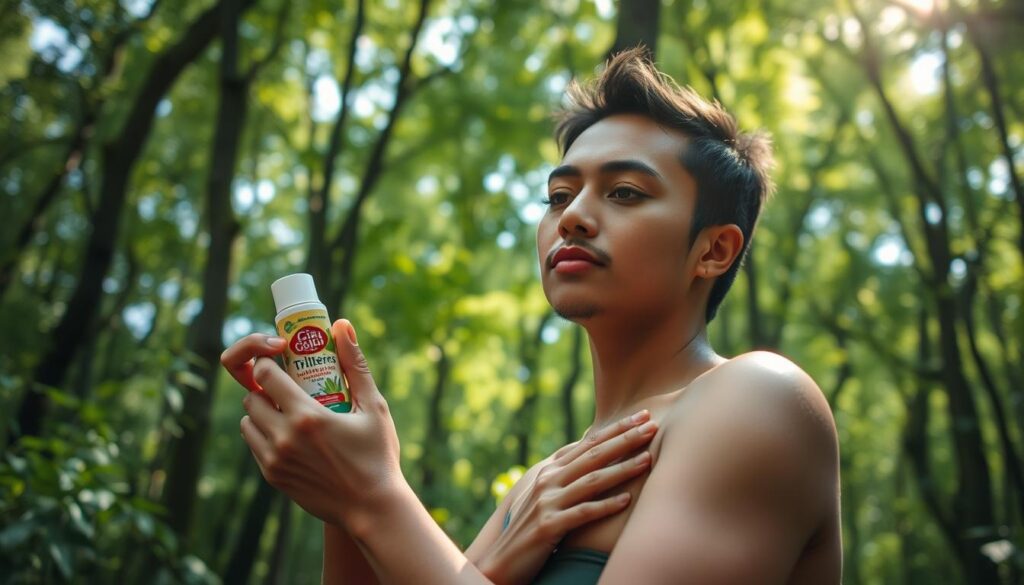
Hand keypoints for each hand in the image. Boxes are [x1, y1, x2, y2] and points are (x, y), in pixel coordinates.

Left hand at [221, 320, 401, 531]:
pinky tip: (290, 435)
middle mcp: (284, 438)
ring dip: (261, 413)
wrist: (371, 508)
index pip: (266, 375)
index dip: (272, 364)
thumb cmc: (378, 455)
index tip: (285, 362)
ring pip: (247, 422)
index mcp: (307, 416)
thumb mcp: (373, 407)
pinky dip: (264, 435)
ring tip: (289, 413)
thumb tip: (342, 325)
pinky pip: (254, 445)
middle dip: (267, 389)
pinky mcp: (272, 477)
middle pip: (251, 397)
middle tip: (290, 389)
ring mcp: (275, 460)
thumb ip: (355, 364)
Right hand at [478, 411, 656, 584]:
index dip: (616, 428)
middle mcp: (548, 480)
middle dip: (625, 439)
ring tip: (648, 459)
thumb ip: (565, 471)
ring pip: (592, 480)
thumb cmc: (531, 525)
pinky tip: (627, 501)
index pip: (588, 442)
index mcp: (550, 469)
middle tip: (652, 426)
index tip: (641, 416)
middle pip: (594, 455)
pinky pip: (583, 513)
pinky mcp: (549, 526)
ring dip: (622, 469)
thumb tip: (588, 447)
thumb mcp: (546, 492)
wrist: (503, 558)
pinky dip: (606, 506)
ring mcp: (548, 502)